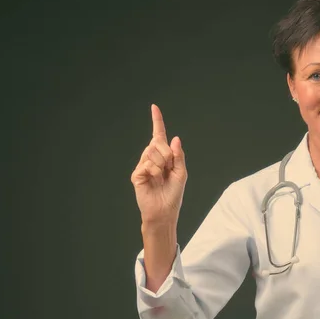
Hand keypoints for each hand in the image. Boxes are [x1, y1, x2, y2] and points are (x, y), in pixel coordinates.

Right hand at [131, 104, 186, 224]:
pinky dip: (154, 172)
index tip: (154, 107)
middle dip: (167, 155)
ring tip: (161, 178)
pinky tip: (154, 181)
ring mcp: (143, 165)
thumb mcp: (181, 173)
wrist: (164, 211)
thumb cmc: (173, 194)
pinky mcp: (137, 174)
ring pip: (152, 152)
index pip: (159, 136)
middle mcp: (152, 158)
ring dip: (161, 165)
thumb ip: (178, 155)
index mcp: (164, 157)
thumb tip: (174, 138)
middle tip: (168, 169)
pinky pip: (147, 164)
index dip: (157, 121)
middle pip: (158, 143)